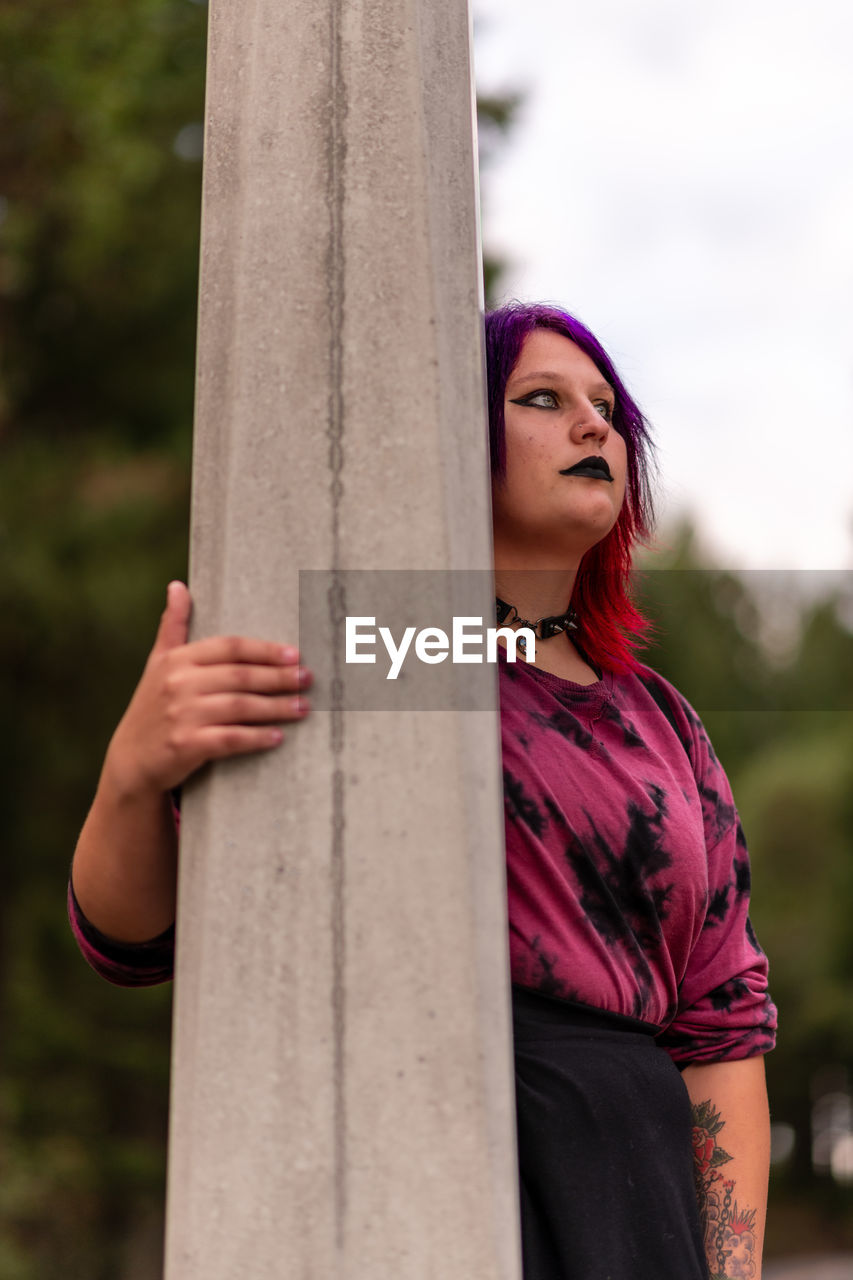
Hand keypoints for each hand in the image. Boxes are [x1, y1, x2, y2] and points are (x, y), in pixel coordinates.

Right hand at [103, 581, 310, 798]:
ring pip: (241, 706)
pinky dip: (257, 738)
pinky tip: (278, 737)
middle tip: (308, 679)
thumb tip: (177, 586)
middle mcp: (178, 684)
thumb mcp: (157, 663)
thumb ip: (173, 626)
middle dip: (279, 678)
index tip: (294, 654)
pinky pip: (230, 739)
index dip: (265, 650)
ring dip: (276, 707)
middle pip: (240, 676)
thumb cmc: (152, 708)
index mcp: (177, 660)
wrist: (132, 761)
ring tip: (303, 707)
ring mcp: (182, 715)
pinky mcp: (186, 746)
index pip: (229, 648)